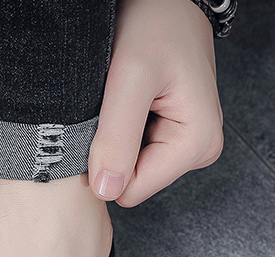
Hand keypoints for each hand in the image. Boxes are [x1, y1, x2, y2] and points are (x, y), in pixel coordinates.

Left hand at [89, 0, 223, 205]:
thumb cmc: (153, 24)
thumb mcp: (130, 79)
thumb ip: (117, 139)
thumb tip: (107, 190)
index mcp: (197, 142)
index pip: (131, 191)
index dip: (106, 164)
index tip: (102, 125)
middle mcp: (195, 149)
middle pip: (128, 183)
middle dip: (109, 151)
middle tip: (109, 110)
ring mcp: (181, 143)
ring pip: (124, 170)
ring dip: (110, 140)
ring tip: (116, 104)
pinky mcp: (167, 136)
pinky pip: (126, 154)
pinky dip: (114, 133)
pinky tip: (119, 106)